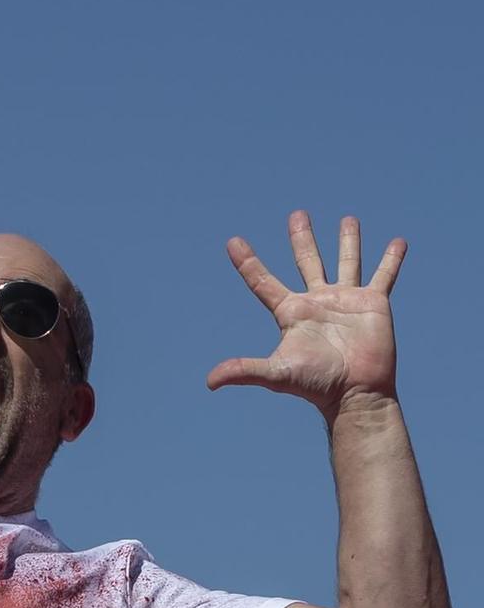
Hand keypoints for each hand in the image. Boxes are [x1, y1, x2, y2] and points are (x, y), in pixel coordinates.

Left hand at [206, 211, 404, 415]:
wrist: (355, 392)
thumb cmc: (316, 383)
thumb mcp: (276, 372)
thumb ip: (243, 370)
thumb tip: (209, 382)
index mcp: (291, 312)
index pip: (262, 281)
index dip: (247, 262)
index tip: (233, 241)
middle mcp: (317, 301)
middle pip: (306, 261)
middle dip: (302, 238)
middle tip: (297, 214)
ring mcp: (346, 300)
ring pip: (347, 261)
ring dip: (347, 240)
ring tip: (349, 219)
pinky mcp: (374, 304)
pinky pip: (384, 275)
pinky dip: (391, 259)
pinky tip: (398, 242)